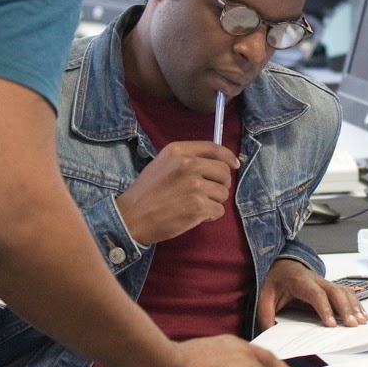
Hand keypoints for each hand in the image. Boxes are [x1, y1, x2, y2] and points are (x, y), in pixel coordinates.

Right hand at [115, 141, 238, 246]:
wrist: (132, 217)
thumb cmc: (146, 191)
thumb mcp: (163, 164)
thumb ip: (187, 159)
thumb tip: (218, 162)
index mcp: (179, 151)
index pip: (214, 149)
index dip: (228, 157)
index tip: (235, 164)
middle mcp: (188, 165)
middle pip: (223, 171)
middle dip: (222, 183)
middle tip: (211, 191)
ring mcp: (195, 186)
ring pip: (223, 193)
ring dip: (214, 201)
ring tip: (196, 205)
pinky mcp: (198, 207)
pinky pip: (218, 211)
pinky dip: (210, 215)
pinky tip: (195, 216)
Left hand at [256, 257, 367, 331]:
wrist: (280, 267)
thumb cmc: (274, 282)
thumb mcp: (264, 298)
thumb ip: (265, 316)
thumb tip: (271, 335)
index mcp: (299, 281)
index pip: (316, 294)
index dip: (325, 308)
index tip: (331, 324)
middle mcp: (316, 280)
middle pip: (335, 292)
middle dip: (345, 309)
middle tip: (352, 325)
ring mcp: (325, 282)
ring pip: (344, 291)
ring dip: (354, 306)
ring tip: (361, 322)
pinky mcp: (330, 287)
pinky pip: (347, 293)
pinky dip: (356, 303)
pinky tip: (362, 315)